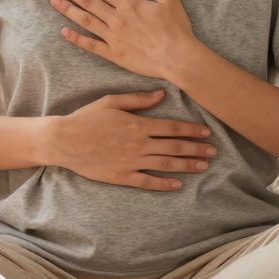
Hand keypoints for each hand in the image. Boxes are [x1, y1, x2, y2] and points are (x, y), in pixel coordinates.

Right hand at [47, 89, 216, 191]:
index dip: (192, 130)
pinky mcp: (122, 176)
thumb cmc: (86, 118)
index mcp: (138, 124)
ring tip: (203, 166)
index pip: (172, 128)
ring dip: (187, 165)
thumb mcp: (111, 102)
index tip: (207, 132)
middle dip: (196, 148)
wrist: (64, 140)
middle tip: (214, 151)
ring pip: (166, 164)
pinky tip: (178, 184)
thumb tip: (162, 94)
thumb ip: (138, 99)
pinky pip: (147, 182)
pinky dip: (164, 183)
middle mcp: (138, 144)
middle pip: (174, 147)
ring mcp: (131, 162)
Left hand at [49, 0, 196, 79]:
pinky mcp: (114, 54)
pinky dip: (77, 38)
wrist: (178, 58)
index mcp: (129, 4)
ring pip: (86, 21)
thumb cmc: (176, 28)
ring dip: (68, 10)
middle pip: (88, 2)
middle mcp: (117, 19)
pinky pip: (91, 45)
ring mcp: (113, 37)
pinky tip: (64, 31)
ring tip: (54, 0)